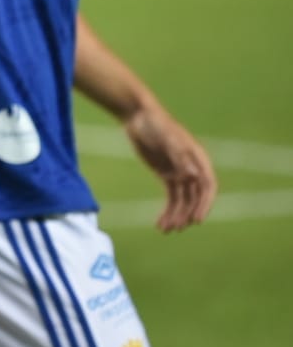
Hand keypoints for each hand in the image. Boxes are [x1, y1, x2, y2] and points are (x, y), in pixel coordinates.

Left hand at [124, 106, 216, 231]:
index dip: (204, 204)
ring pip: (182, 200)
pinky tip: (160, 223)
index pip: (207, 186)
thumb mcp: (167, 138)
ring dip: (176, 216)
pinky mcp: (166, 175)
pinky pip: (171, 197)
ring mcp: (180, 172)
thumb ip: (180, 156)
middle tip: (178, 228)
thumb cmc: (156, 124)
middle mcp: (192, 168)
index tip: (197, 219)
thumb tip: (193, 175)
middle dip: (187, 213)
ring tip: (167, 230)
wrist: (138, 117)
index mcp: (198, 159)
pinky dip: (167, 211)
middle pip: (194, 197)